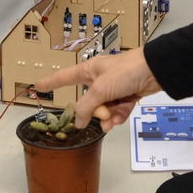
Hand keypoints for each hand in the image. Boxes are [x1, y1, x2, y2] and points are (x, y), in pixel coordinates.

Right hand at [33, 48, 160, 129]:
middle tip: (104, 111)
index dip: (51, 82)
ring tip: (113, 120)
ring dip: (107, 117)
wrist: (155, 71)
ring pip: (103, 109)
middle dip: (95, 111)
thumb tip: (78, 123)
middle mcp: (99, 79)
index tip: (38, 86)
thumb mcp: (100, 89)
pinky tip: (119, 119)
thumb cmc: (125, 72)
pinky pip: (116, 111)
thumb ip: (86, 107)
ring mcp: (114, 88)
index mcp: (89, 70)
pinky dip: (118, 116)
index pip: (64, 77)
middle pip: (88, 102)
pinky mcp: (127, 95)